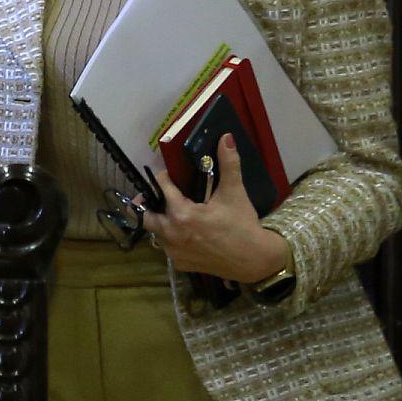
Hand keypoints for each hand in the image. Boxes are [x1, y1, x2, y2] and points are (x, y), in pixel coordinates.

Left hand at [142, 135, 292, 285]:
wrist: (255, 260)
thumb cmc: (242, 225)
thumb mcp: (234, 193)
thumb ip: (228, 164)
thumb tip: (226, 137)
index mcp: (181, 214)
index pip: (161, 188)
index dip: (163, 178)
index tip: (168, 175)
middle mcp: (171, 234)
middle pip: (146, 215)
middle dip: (149, 203)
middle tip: (158, 196)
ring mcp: (174, 251)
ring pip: (155, 232)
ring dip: (160, 221)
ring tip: (171, 212)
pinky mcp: (180, 263)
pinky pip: (167, 248)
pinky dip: (171, 238)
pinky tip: (183, 232)